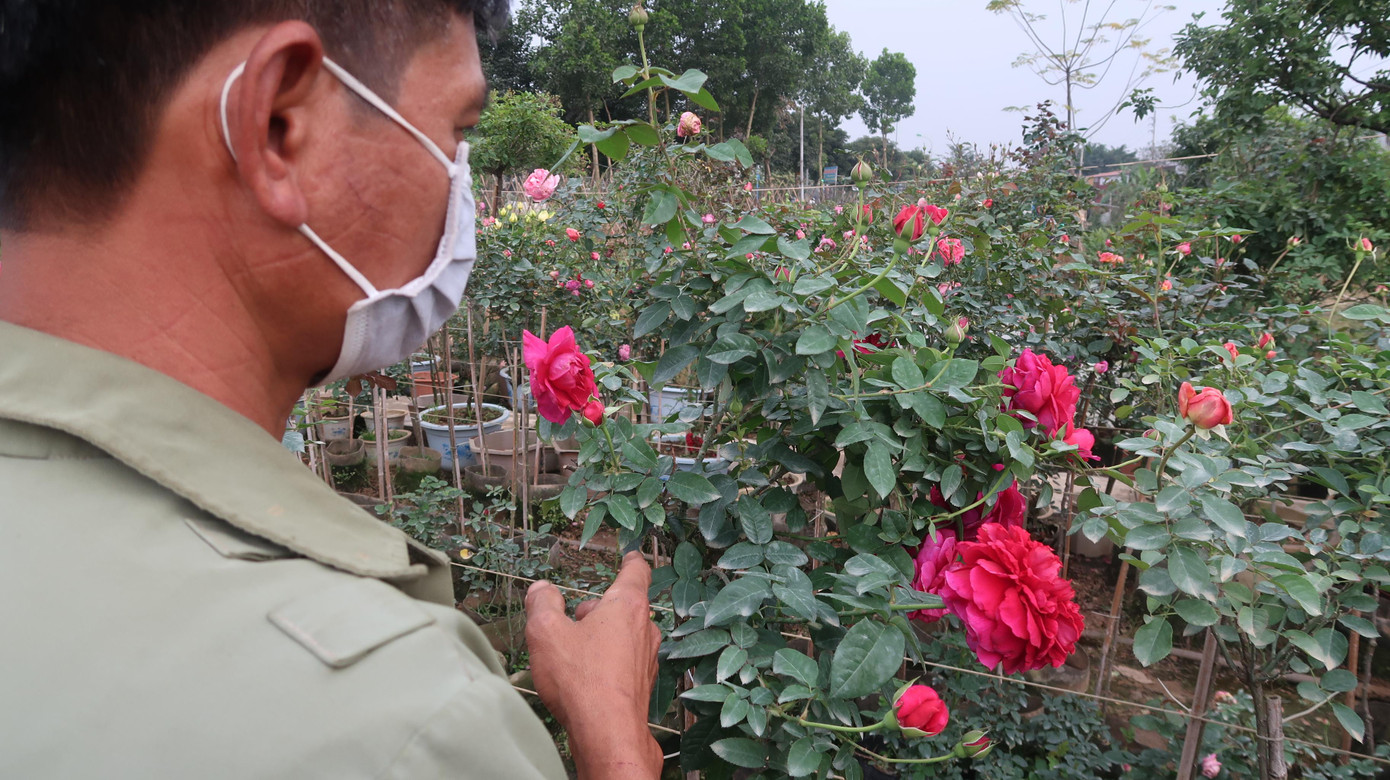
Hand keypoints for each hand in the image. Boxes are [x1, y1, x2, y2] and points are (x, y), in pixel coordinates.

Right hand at [525, 551, 663, 778]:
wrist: (606, 732)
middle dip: (598, 610)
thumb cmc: (580, 679)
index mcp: (627, 606)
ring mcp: (646, 659)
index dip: (631, 561)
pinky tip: (584, 679)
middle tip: (573, 620)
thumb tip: (542, 590)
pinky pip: (623, 662)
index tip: (631, 556)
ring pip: (622, 636)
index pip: (636, 572)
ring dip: (601, 638)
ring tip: (573, 654)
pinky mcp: (641, 684)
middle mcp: (644, 629)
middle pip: (622, 607)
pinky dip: (606, 663)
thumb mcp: (546, 632)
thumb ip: (542, 604)